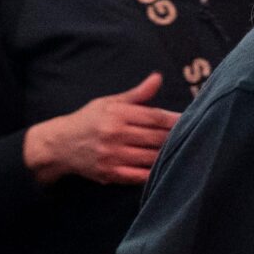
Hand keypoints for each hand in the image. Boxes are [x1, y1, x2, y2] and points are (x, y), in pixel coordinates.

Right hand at [25, 74, 179, 185]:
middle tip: (194, 137)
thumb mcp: (110, 102)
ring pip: (151, 157)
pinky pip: (139, 176)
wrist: (60, 144)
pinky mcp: (110, 173)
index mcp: (117, 114)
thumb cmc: (89, 120)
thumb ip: (137, 94)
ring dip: (168, 156)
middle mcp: (114, 134)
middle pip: (156, 138)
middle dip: (175, 138)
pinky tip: (166, 169)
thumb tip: (158, 78)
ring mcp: (112, 156)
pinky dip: (154, 173)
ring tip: (183, 152)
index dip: (175, 120)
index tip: (192, 120)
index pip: (154, 117)